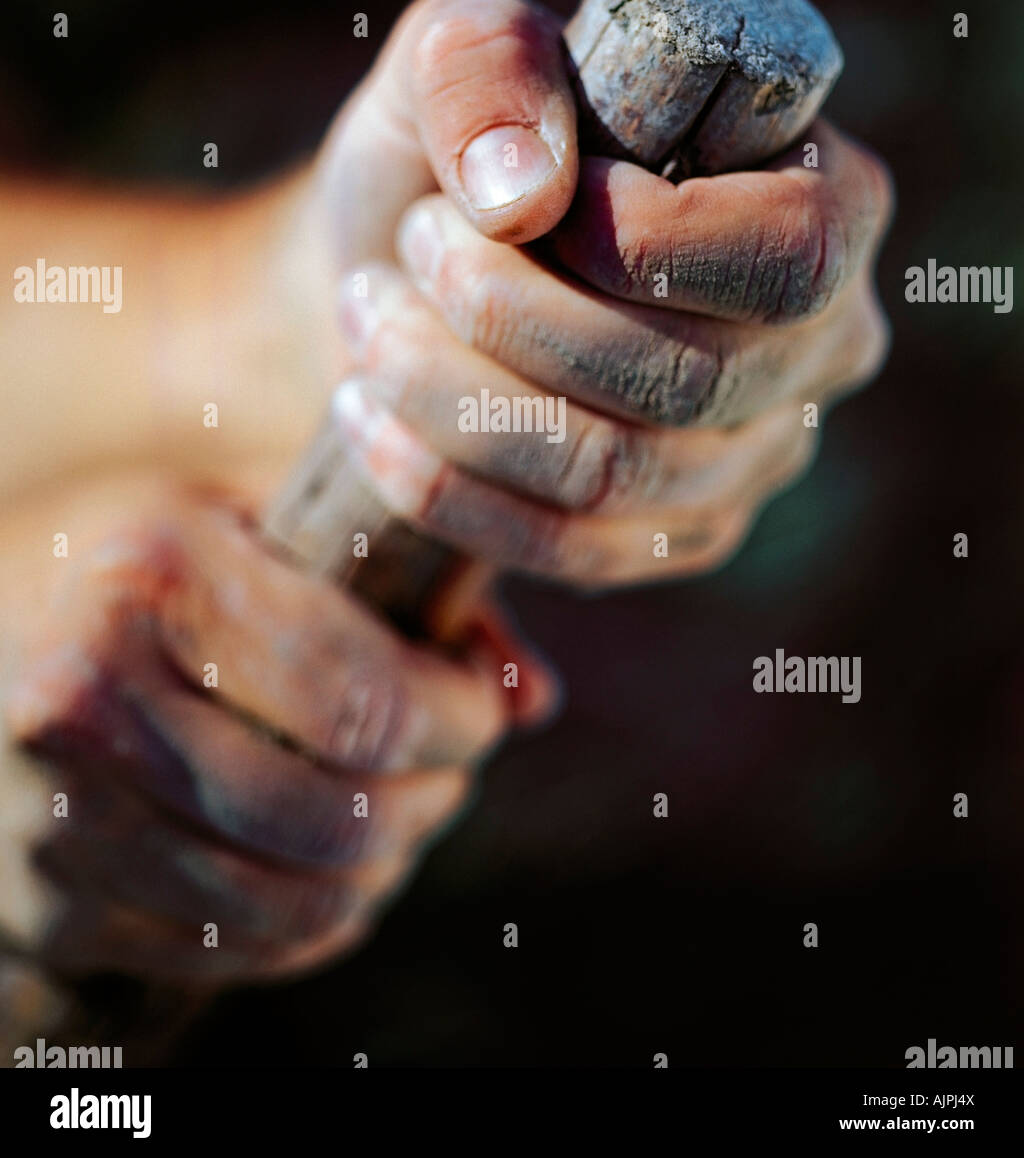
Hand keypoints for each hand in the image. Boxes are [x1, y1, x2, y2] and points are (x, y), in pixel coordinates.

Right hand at [0, 477, 552, 982]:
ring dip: (385, 869)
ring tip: (403, 815)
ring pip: (292, 902)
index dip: (461, 720)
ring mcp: (53, 817)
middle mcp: (85, 699)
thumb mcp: (258, 515)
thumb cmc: (143, 554)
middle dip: (436, 799)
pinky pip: (230, 953)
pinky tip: (331, 868)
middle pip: (337, 816)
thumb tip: (535, 696)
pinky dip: (313, 926)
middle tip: (453, 767)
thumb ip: (409, 581)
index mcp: (151, 576)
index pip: (365, 699)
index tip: (480, 706)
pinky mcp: (45, 905)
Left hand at [306, 0, 892, 586]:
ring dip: (455, 397)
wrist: (408, 274)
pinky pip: (572, 550)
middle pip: (692, 380)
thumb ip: (488, 65)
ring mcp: (756, 454)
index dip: (639, 242)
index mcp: (828, 196)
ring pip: (617, 473)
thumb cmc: (461, 155)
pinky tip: (363, 416)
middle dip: (509, 317)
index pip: (789, 255)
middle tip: (409, 247)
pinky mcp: (677, 535)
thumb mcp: (452, 59)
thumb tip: (523, 195)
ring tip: (368, 316)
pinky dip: (445, 486)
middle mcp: (821, 340)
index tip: (499, 203)